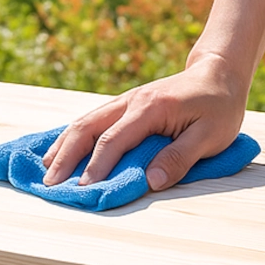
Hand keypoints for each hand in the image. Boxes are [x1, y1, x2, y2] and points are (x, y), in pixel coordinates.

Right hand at [41, 54, 247, 191]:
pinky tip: (61, 150)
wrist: (218, 74)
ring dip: (63, 145)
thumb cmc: (219, 107)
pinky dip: (73, 136)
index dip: (95, 167)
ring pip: (85, 121)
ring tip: (45, 169)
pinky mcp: (126, 105)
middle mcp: (130, 101)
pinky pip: (93, 120)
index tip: (82, 190)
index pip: (113, 140)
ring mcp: (125, 101)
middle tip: (49, 184)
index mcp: (150, 108)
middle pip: (87, 128)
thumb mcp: (211, 136)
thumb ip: (180, 158)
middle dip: (65, 157)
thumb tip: (150, 182)